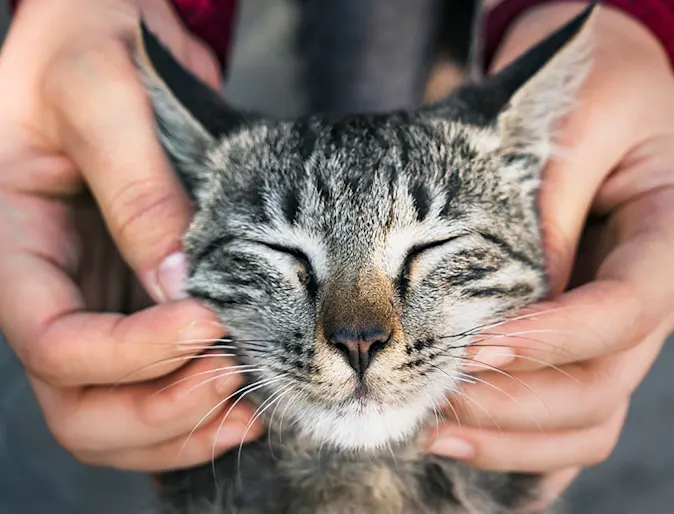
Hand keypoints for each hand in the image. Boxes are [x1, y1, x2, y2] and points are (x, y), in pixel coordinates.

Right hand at [0, 0, 261, 470]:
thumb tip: (181, 285)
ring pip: (114, 413)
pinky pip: (155, 384)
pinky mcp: (138, 305)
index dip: (130, 354)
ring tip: (249, 405)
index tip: (209, 324)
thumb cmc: (86, 47)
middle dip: (155, 412)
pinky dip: (197, 409)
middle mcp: (51, 292)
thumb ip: (137, 189)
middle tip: (232, 380)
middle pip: (77, 405)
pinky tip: (246, 398)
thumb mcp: (103, 97)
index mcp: (14, 247)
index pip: (53, 342)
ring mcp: (97, 306)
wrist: (108, 39)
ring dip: (180, 427)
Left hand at [427, 3, 673, 505]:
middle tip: (433, 396)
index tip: (476, 344)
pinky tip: (464, 445)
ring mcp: (610, 331)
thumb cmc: (594, 94)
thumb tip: (509, 300)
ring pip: (585, 419)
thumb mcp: (578, 122)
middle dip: (516, 402)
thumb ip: (550, 205)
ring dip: (510, 439)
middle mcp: (643, 299)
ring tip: (429, 431)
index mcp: (663, 240)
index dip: (554, 338)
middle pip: (601, 385)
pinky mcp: (576, 344)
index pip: (626, 310)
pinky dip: (521, 447)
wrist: (597, 101)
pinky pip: (566, 419)